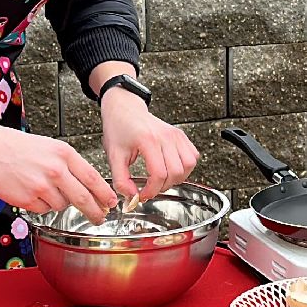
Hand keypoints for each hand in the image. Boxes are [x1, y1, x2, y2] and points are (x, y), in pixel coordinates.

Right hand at [0, 126, 116, 223]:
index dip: (105, 194)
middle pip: (83, 199)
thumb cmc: (17, 146)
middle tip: (99, 217)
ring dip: (59, 202)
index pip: (93, 178)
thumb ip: (70, 165)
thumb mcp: (51, 147)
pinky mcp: (27, 199)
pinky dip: (42, 205)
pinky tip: (31, 191)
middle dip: (95, 212)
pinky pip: (44, 210)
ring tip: (44, 187)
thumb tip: (87, 185)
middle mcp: (55, 170)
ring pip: (62, 205)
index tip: (111, 202)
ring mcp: (41, 186)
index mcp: (64, 154)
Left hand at [100, 90, 199, 204]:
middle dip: (163, 187)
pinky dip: (185, 168)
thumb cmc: (119, 129)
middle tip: (150, 189)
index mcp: (148, 140)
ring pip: (188, 165)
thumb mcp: (114, 156)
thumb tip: (132, 196)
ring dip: (177, 178)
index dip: (152, 190)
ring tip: (162, 180)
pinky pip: (193, 156)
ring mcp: (175, 135)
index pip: (159, 174)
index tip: (142, 195)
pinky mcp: (181, 135)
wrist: (125, 110)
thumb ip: (121, 180)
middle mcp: (165, 136)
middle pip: (175, 172)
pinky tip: (171, 169)